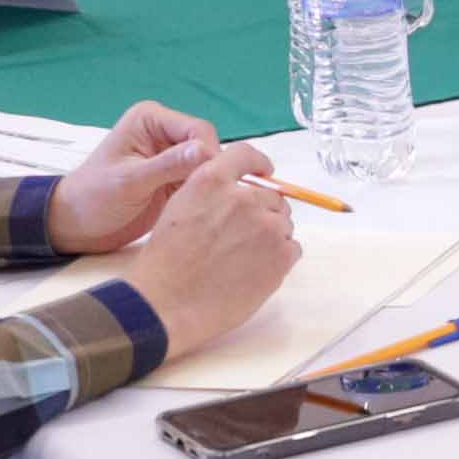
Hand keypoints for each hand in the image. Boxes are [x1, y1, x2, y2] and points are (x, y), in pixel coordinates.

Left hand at [51, 99, 231, 252]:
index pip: (197, 129)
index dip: (209, 154)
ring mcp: (170, 157)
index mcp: (151, 120)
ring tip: (209, 207)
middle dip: (211, 171)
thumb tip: (207, 151)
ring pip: (208, 166)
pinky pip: (201, 182)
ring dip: (210, 184)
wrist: (76, 225)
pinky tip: (203, 211)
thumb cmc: (93, 198)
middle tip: (211, 200)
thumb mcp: (130, 181)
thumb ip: (168, 165)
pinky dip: (204, 195)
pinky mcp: (174, 179)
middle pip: (208, 146)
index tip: (211, 182)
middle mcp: (164, 132)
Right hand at [114, 143, 301, 358]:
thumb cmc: (165, 262)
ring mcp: (266, 226)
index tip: (266, 172)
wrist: (167, 302)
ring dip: (271, 237)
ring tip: (244, 260)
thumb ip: (210, 193)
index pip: (246, 155)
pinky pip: (293, 249)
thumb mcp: (179, 208)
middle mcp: (243, 197)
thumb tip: (237, 193)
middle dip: (262, 213)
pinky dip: (280, 259)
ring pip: (283, 223)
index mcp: (212, 180)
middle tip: (241, 240)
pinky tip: (254, 273)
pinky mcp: (282, 255)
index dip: (259, 164)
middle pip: (271, 196)